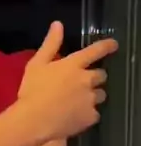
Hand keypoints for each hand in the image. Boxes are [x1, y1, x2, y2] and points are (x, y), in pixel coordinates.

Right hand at [18, 21, 117, 139]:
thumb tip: (58, 24)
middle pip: (101, 75)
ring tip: (81, 102)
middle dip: (96, 77)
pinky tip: (77, 117)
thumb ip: (50, 44)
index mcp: (74, 64)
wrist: (34, 121)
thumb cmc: (32, 91)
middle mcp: (87, 80)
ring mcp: (90, 99)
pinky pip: (95, 114)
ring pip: (101, 95)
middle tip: (84, 83)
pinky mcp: (90, 117)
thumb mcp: (36, 64)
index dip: (107, 46)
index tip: (114, 45)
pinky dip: (88, 114)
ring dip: (94, 96)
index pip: (96, 51)